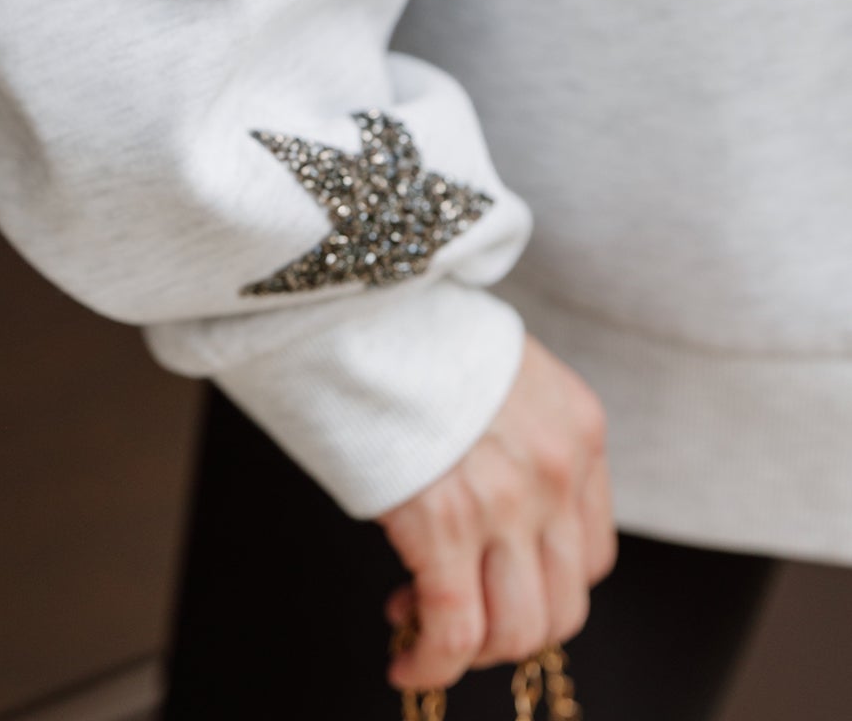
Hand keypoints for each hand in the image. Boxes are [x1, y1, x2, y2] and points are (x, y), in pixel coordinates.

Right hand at [380, 335, 616, 692]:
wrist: (362, 293)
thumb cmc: (412, 329)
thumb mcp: (499, 375)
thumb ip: (517, 441)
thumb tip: (491, 513)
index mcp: (578, 429)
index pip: (591, 555)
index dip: (541, 586)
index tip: (493, 584)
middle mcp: (558, 470)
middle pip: (564, 605)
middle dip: (508, 630)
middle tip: (458, 618)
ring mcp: (508, 499)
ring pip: (517, 630)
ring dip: (472, 650)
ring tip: (422, 632)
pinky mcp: (445, 522)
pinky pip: (454, 629)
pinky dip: (431, 662)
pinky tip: (407, 662)